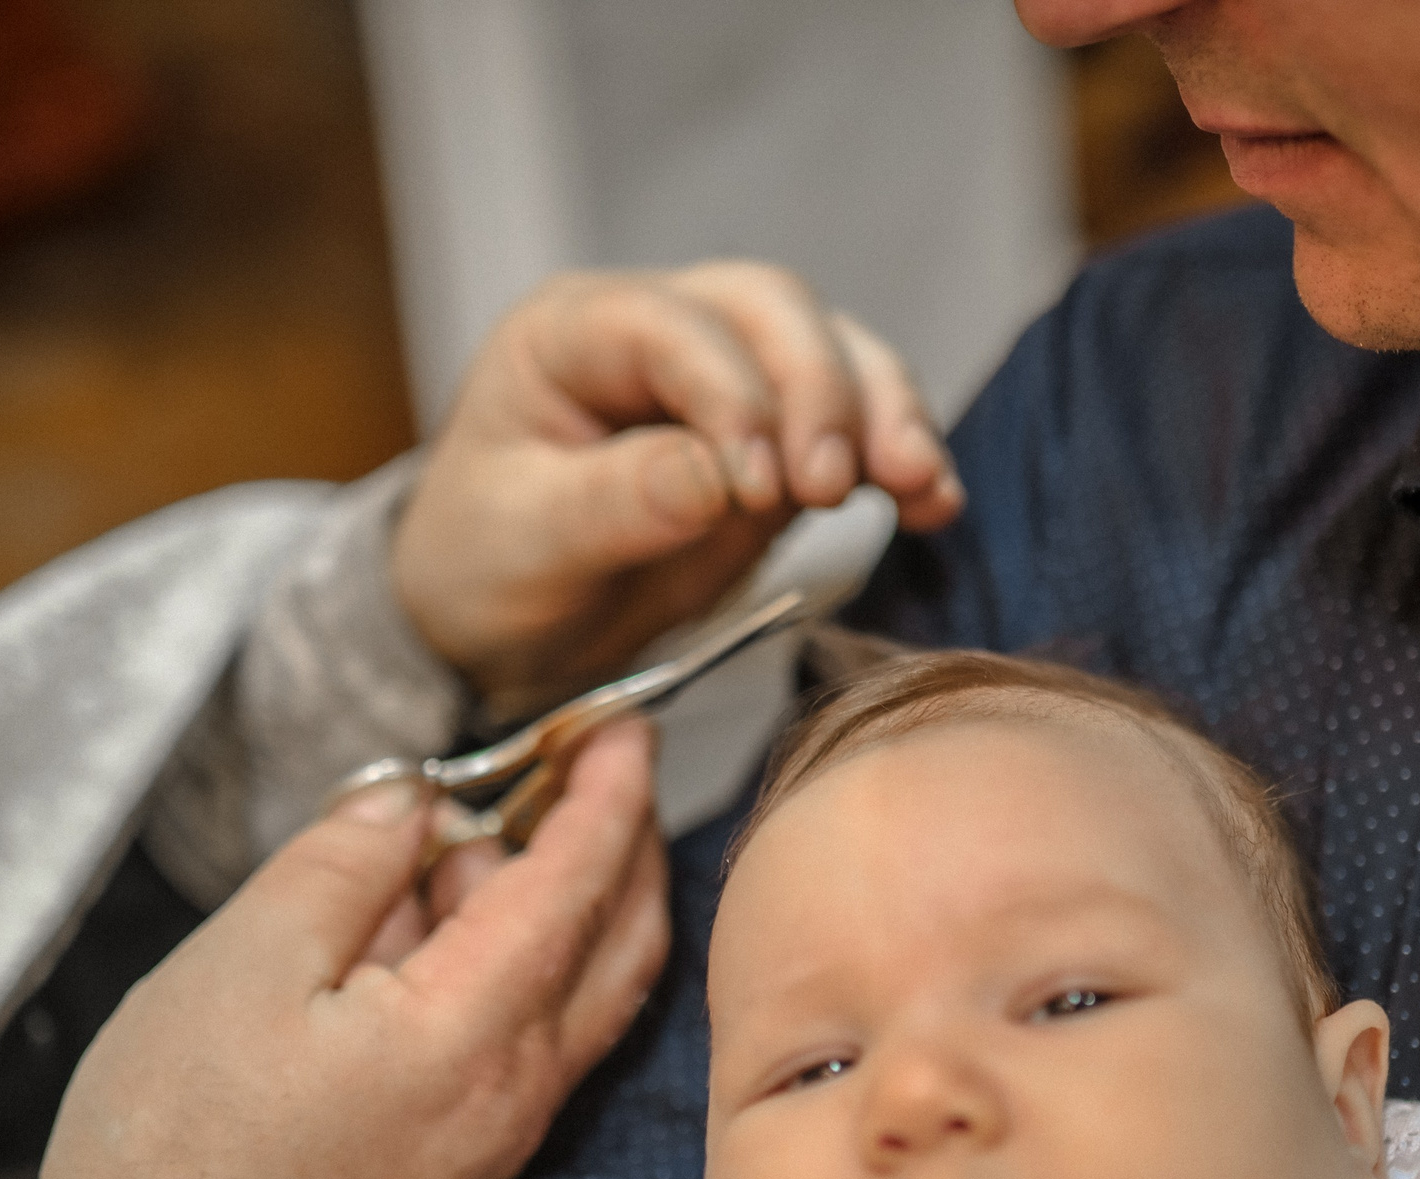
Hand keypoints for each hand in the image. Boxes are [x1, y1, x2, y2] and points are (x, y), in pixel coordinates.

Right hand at [37, 720, 669, 1178]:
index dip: (606, 794)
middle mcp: (520, 1087)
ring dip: (566, 901)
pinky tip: (449, 926)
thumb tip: (415, 804)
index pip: (578, 885)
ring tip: (461, 844)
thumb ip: (344, 866)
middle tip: (590, 765)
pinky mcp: (475, 1158)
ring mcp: (505, 1131)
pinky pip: (539, 1036)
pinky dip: (529, 963)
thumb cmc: (178, 1138)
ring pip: (585, 990)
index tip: (621, 726)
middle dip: (620, 842)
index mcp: (473, 1031)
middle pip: (620, 941)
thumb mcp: (243, 961)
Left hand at [392, 263, 965, 715]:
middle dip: (822, 392)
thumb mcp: (522, 544)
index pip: (672, 327)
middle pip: (772, 312)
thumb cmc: (487, 568)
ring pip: (835, 352)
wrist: (505, 625)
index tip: (755, 492)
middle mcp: (662, 330)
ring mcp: (733, 377)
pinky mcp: (784, 438)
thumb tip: (716, 478)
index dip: (729, 396)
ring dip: (886, 416)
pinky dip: (902, 458)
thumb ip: (613, 503)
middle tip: (835, 490)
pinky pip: (860, 424)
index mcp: (571, 333)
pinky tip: (932, 506)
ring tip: (917, 490)